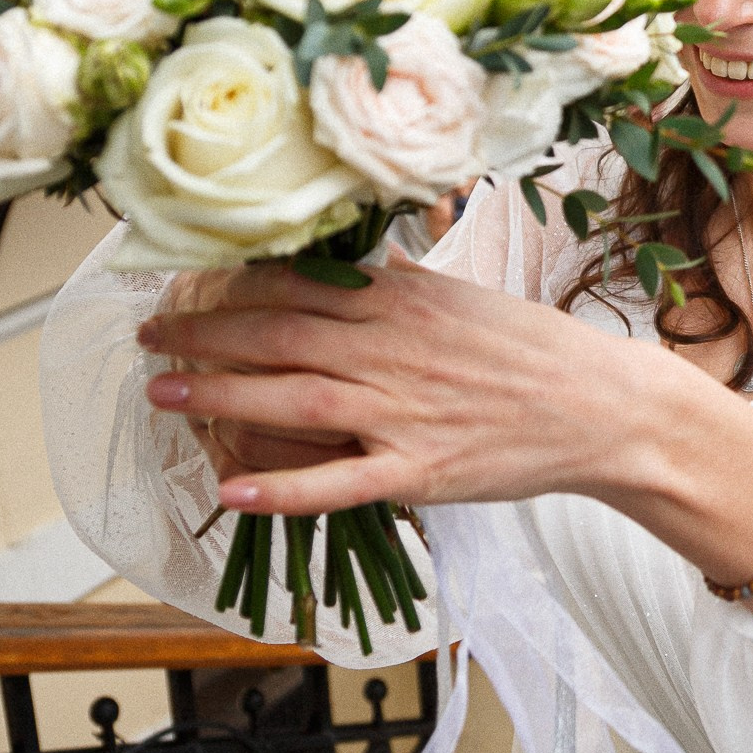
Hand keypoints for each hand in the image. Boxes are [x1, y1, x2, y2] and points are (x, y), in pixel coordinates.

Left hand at [137, 258, 752, 617]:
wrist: (604, 405)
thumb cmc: (532, 352)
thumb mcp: (460, 299)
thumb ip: (395, 288)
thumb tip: (344, 263)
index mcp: (402, 299)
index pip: (297, 285)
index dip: (228, 288)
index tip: (180, 287)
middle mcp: (394, 348)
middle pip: (278, 336)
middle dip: (204, 337)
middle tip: (148, 341)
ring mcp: (405, 411)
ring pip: (293, 399)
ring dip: (220, 396)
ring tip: (164, 395)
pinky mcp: (420, 470)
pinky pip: (339, 482)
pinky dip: (283, 487)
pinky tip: (232, 490)